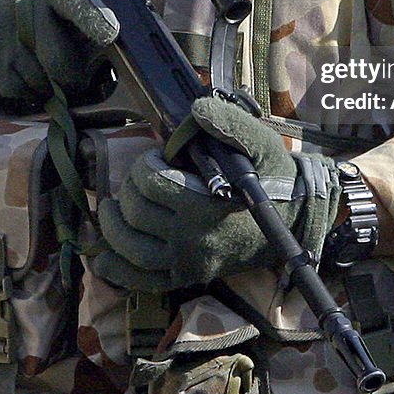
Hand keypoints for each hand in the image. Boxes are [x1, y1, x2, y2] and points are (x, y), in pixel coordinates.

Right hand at [0, 0, 118, 113]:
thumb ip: (75, 5)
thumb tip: (106, 43)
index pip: (75, 3)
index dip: (94, 21)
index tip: (109, 35)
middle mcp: (22, 10)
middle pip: (60, 61)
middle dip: (75, 77)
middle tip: (77, 77)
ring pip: (40, 83)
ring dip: (51, 86)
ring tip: (46, 70)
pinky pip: (16, 91)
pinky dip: (26, 89)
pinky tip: (24, 72)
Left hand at [93, 96, 341, 290]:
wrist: (293, 220)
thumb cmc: (273, 178)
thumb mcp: (258, 142)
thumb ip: (228, 122)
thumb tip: (195, 111)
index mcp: (205, 205)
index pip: (150, 184)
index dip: (145, 165)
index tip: (156, 157)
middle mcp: (193, 239)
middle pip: (135, 214)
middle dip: (128, 189)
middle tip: (138, 178)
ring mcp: (189, 263)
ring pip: (130, 251)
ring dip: (111, 228)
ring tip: (111, 208)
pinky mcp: (189, 277)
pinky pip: (143, 282)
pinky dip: (117, 271)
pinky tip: (101, 258)